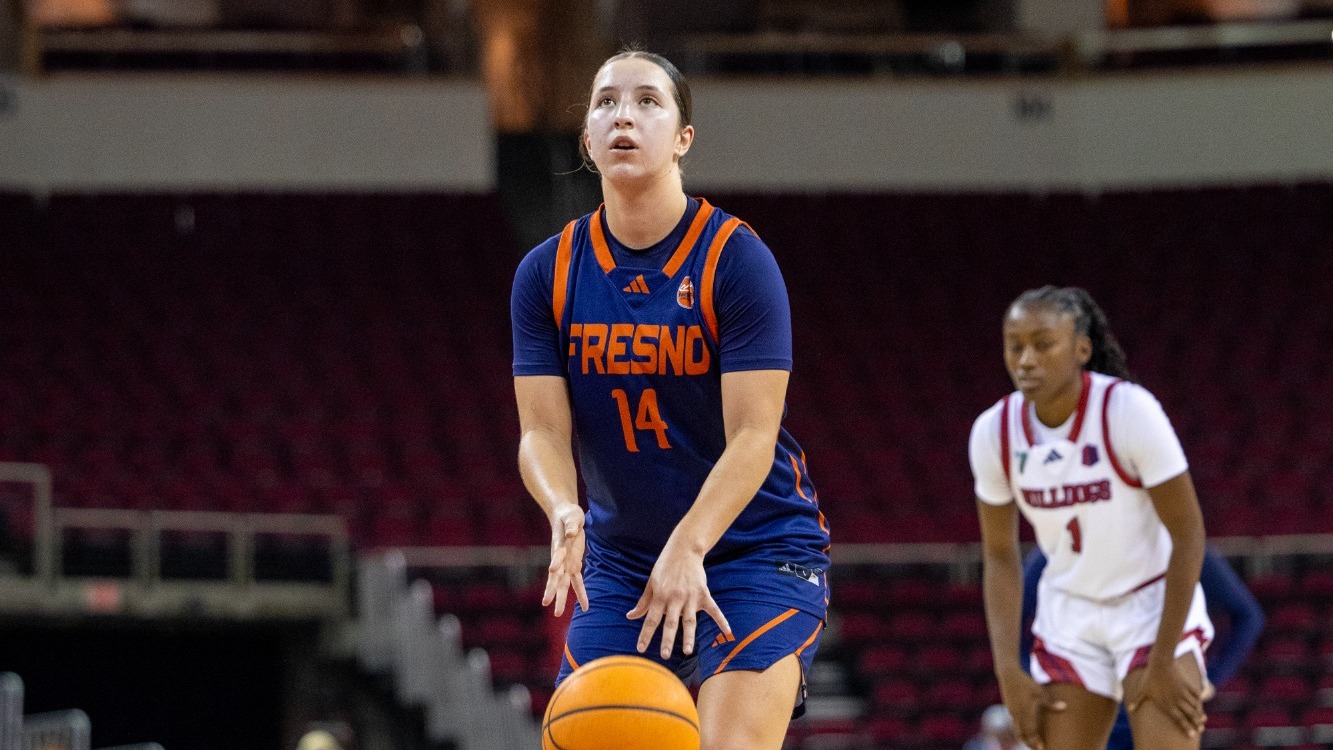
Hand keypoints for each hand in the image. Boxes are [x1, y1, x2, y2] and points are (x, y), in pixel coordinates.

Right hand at [542, 503, 587, 616]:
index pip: (557, 556)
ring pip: (563, 583)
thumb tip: (572, 533)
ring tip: (558, 614)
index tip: (552, 570)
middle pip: (556, 576)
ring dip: (562, 598)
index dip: (556, 563)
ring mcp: (566, 563)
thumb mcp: (572, 516)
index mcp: (559, 546)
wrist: (565, 516)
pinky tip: (585, 606)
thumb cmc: (568, 515)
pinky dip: (581, 593)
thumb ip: (572, 525)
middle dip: (553, 590)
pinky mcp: (574, 564)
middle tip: (547, 604)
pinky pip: (577, 581)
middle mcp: (561, 558)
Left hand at [626, 540, 730, 658]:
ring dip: (689, 636)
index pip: (651, 619)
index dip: (645, 634)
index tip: (641, 649)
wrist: (684, 550)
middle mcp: (675, 597)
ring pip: (690, 620)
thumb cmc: (665, 567)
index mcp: (660, 596)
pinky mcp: (704, 593)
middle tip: (665, 656)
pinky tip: (728, 631)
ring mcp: (691, 596)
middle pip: (671, 622)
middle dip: (668, 640)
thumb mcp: (651, 583)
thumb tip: (630, 616)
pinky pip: (714, 609)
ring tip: (688, 651)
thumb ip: (643, 602)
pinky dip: (721, 620)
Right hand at [997, 669, 1064, 749]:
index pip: (1029, 732)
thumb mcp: (1040, 692)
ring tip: (1032, 743)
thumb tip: (1065, 707)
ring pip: (1017, 730)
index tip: (1040, 748)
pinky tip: (1026, 731)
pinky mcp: (1010, 709)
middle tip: (1037, 749)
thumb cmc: (1026, 683)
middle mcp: (1017, 714)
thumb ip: (1050, 703)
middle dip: (1029, 743)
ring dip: (1024, 737)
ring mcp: (1012, 712)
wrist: (1008, 674)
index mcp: (1025, 712)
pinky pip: (1015, 724)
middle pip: (1022, 734)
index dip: (1034, 742)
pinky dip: (1020, 730)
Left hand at [1128, 659, 1205, 737]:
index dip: (1186, 727)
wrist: (1160, 663)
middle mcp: (1176, 701)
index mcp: (1166, 704)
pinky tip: (1200, 704)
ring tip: (1203, 719)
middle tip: (1201, 728)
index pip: (1179, 719)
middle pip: (1189, 715)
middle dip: (1196, 722)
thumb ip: (1138, 701)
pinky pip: (1196, 695)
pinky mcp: (1187, 685)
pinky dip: (1199, 700)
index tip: (1193, 735)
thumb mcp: (1143, 690)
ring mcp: (1183, 693)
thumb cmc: (1150, 678)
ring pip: (1194, 706)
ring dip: (1199, 713)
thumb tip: (1130, 710)